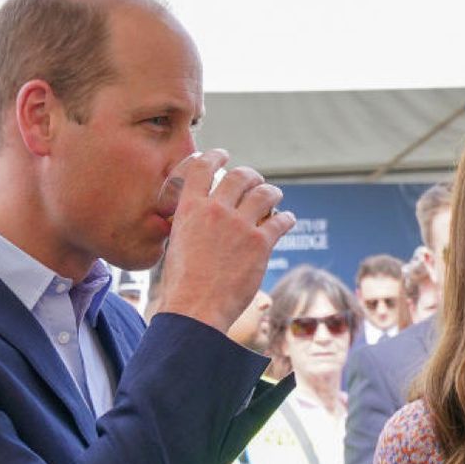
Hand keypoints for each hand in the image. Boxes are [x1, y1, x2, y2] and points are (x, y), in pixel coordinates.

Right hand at [159, 150, 296, 338]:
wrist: (195, 308)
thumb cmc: (182, 286)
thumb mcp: (176, 246)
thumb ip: (189, 228)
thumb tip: (195, 225)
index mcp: (190, 208)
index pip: (202, 167)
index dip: (215, 156)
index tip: (223, 155)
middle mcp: (215, 210)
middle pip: (239, 176)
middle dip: (250, 175)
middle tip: (255, 181)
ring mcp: (239, 225)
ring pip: (264, 193)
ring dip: (272, 192)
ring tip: (275, 196)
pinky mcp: (260, 243)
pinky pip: (279, 221)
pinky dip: (286, 218)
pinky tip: (288, 220)